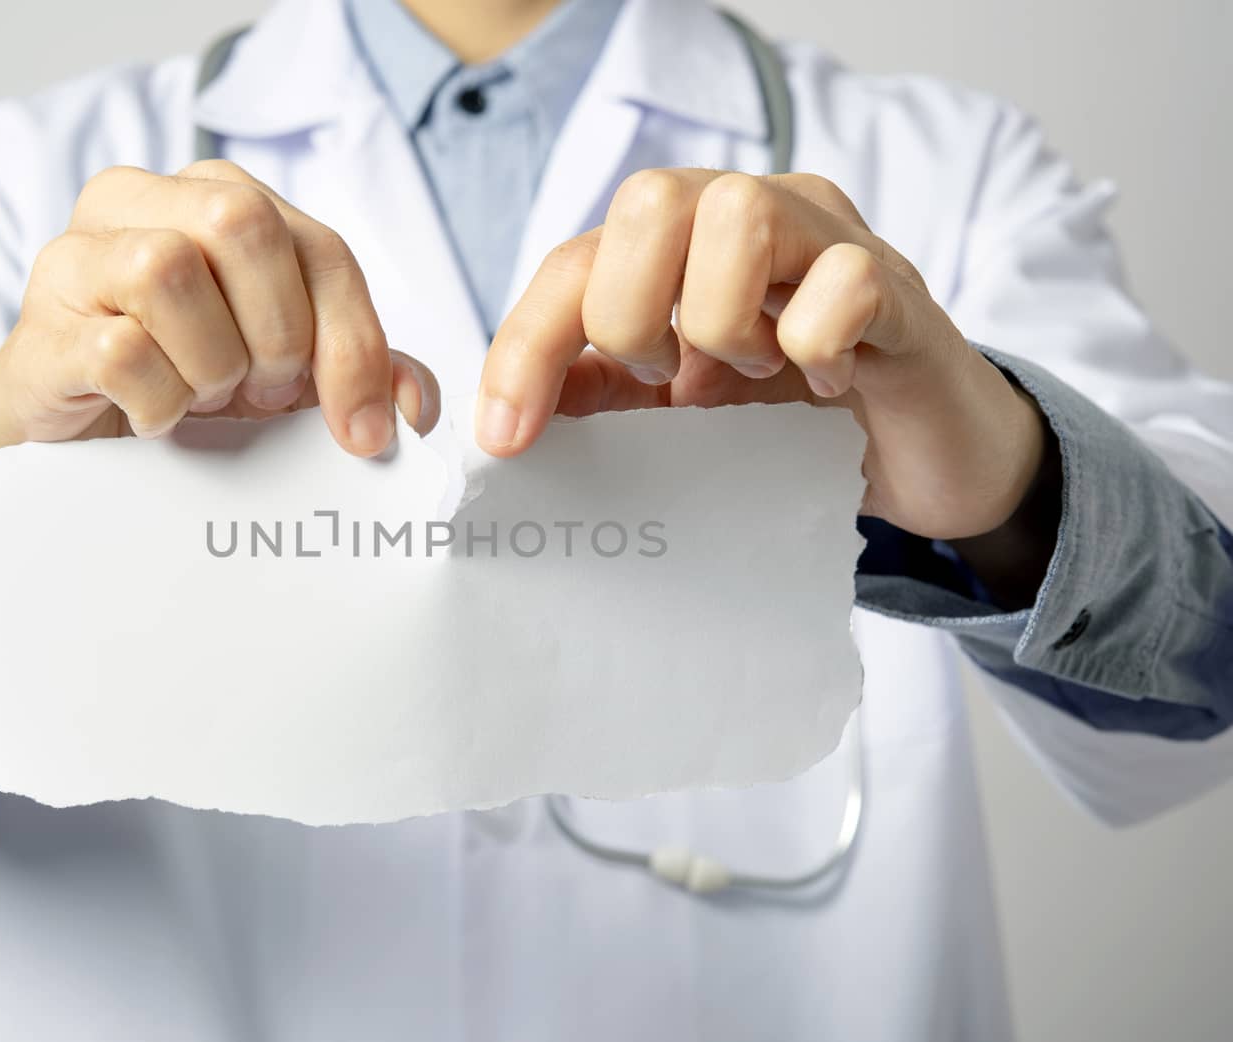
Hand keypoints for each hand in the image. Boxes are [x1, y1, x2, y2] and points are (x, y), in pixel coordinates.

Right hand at [0, 161, 437, 455]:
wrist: (74, 436)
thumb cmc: (182, 382)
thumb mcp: (283, 374)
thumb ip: (358, 369)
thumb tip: (416, 405)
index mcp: (214, 194)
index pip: (318, 245)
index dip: (353, 340)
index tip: (362, 429)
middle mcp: (141, 199)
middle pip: (241, 221)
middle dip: (275, 333)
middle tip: (258, 391)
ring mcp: (79, 255)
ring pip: (168, 270)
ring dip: (209, 364)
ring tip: (198, 395)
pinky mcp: (43, 324)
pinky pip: (120, 349)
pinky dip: (158, 401)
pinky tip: (154, 416)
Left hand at [475, 169, 1047, 544]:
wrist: (921, 454)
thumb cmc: (794, 417)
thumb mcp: (676, 414)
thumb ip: (599, 398)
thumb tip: (506, 419)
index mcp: (680, 244)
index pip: (575, 261)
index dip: (526, 344)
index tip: (507, 439)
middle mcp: (749, 215)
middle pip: (649, 202)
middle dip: (630, 315)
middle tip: (672, 382)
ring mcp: (828, 239)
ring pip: (740, 216)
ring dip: (725, 325)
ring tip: (756, 373)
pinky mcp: (899, 286)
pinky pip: (843, 284)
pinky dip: (818, 347)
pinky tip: (829, 383)